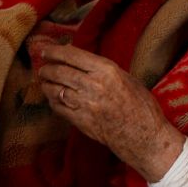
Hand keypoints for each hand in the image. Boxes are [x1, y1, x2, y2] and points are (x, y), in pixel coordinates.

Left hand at [32, 39, 183, 179]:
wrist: (145, 136)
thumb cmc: (141, 105)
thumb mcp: (126, 78)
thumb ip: (103, 69)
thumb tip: (81, 60)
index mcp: (106, 71)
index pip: (72, 55)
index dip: (55, 51)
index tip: (46, 50)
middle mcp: (93, 86)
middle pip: (60, 72)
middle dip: (47, 68)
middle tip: (43, 67)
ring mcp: (85, 105)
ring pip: (55, 90)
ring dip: (47, 85)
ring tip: (45, 82)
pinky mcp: (81, 122)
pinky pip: (59, 109)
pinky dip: (53, 102)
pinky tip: (53, 98)